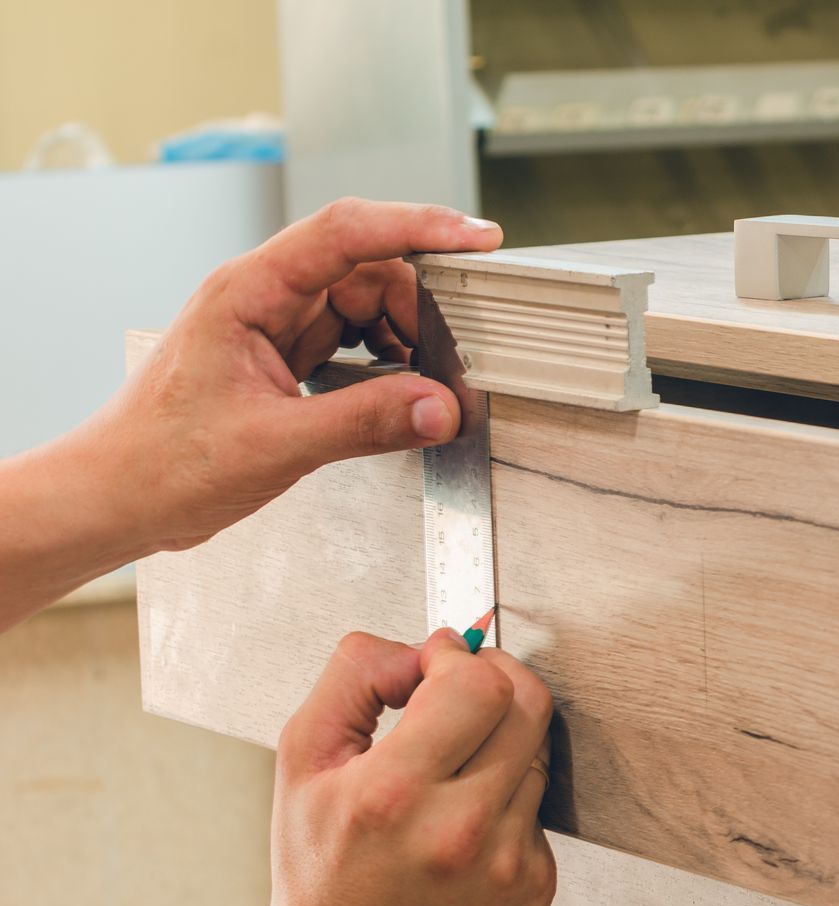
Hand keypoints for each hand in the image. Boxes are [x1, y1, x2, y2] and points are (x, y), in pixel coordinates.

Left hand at [82, 197, 503, 552]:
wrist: (116, 498)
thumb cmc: (161, 463)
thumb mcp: (274, 445)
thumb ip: (364, 423)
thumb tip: (439, 407)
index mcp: (247, 292)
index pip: (346, 233)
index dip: (418, 226)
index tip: (474, 237)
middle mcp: (263, 298)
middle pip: (366, 269)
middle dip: (418, 306)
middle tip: (452, 355)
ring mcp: (274, 328)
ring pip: (364, 306)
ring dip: (403, 337)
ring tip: (424, 381)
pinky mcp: (285, 360)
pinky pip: (352, 342)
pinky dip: (386, 363)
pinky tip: (397, 394)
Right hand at [255, 629, 555, 905]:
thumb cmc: (320, 879)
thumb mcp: (302, 766)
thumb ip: (354, 681)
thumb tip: (419, 646)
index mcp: (394, 796)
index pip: (477, 683)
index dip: (459, 657)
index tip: (436, 665)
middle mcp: (460, 832)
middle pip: (528, 705)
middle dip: (496, 679)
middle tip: (459, 691)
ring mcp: (508, 864)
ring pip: (535, 754)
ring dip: (498, 744)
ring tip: (446, 776)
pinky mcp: (537, 887)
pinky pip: (538, 810)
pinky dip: (506, 802)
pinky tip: (460, 832)